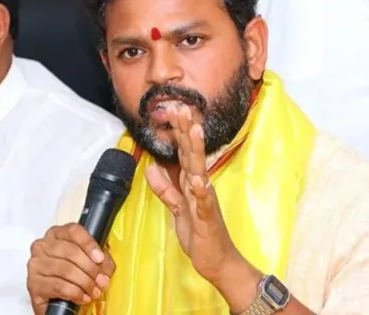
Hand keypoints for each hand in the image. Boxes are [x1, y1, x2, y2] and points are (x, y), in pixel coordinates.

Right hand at [27, 223, 114, 314]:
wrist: (56, 295)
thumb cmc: (74, 271)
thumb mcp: (90, 260)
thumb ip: (101, 259)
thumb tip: (106, 268)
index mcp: (58, 233)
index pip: (73, 231)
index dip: (89, 244)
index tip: (100, 258)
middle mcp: (44, 245)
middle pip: (71, 252)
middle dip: (90, 268)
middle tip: (102, 280)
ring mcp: (36, 263)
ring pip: (65, 270)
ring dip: (85, 282)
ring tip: (94, 291)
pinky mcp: (33, 283)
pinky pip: (58, 286)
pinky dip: (74, 293)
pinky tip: (82, 297)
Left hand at [146, 106, 233, 280]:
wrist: (216, 259)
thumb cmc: (198, 231)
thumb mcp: (176, 207)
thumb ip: (165, 187)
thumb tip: (151, 167)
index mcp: (191, 182)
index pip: (183, 152)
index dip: (178, 132)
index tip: (174, 110)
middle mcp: (199, 185)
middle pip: (191, 154)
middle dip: (186, 130)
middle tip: (182, 108)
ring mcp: (205, 200)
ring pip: (199, 171)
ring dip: (196, 151)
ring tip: (194, 131)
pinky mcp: (208, 218)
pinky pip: (204, 203)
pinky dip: (201, 191)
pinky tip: (199, 180)